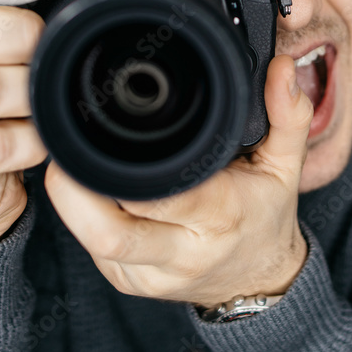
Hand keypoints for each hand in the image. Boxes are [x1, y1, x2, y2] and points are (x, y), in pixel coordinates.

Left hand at [44, 54, 312, 306]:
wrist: (258, 281)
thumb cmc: (266, 216)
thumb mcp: (287, 166)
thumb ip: (287, 115)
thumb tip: (281, 68)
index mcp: (221, 217)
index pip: (165, 196)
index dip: (126, 168)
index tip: (105, 131)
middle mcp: (183, 253)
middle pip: (110, 233)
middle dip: (75, 192)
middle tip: (65, 150)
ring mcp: (151, 275)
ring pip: (93, 241)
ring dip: (74, 202)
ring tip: (73, 164)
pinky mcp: (128, 283)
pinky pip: (91, 249)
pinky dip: (85, 216)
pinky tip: (95, 192)